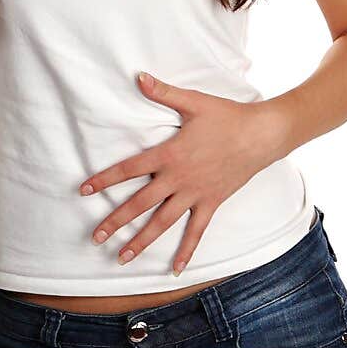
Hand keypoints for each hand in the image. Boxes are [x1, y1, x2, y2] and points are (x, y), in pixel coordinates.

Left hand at [79, 72, 279, 275]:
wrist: (262, 134)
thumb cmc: (227, 116)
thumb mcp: (194, 102)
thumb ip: (163, 92)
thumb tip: (139, 77)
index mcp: (169, 154)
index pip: (129, 169)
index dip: (105, 180)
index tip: (84, 191)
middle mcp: (179, 179)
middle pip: (140, 204)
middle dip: (115, 221)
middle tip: (95, 237)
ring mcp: (195, 194)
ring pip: (162, 223)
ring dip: (141, 241)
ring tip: (121, 257)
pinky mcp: (211, 203)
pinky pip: (196, 231)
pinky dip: (186, 251)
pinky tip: (174, 270)